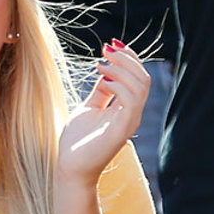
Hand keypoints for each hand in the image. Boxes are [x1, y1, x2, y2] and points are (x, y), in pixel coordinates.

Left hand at [57, 41, 150, 187]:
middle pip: (143, 77)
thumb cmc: (77, 141)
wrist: (70, 167)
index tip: (109, 46)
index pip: (137, 77)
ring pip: (141, 86)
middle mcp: (132, 113)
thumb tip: (106, 70)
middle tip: (105, 50)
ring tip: (101, 65)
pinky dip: (120, 85)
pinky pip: (131, 100)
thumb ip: (101, 91)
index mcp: (125, 107)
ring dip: (122, 69)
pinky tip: (104, 80)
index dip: (127, 58)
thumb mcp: (89, 108)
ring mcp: (129, 121)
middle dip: (126, 59)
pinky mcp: (122, 129)